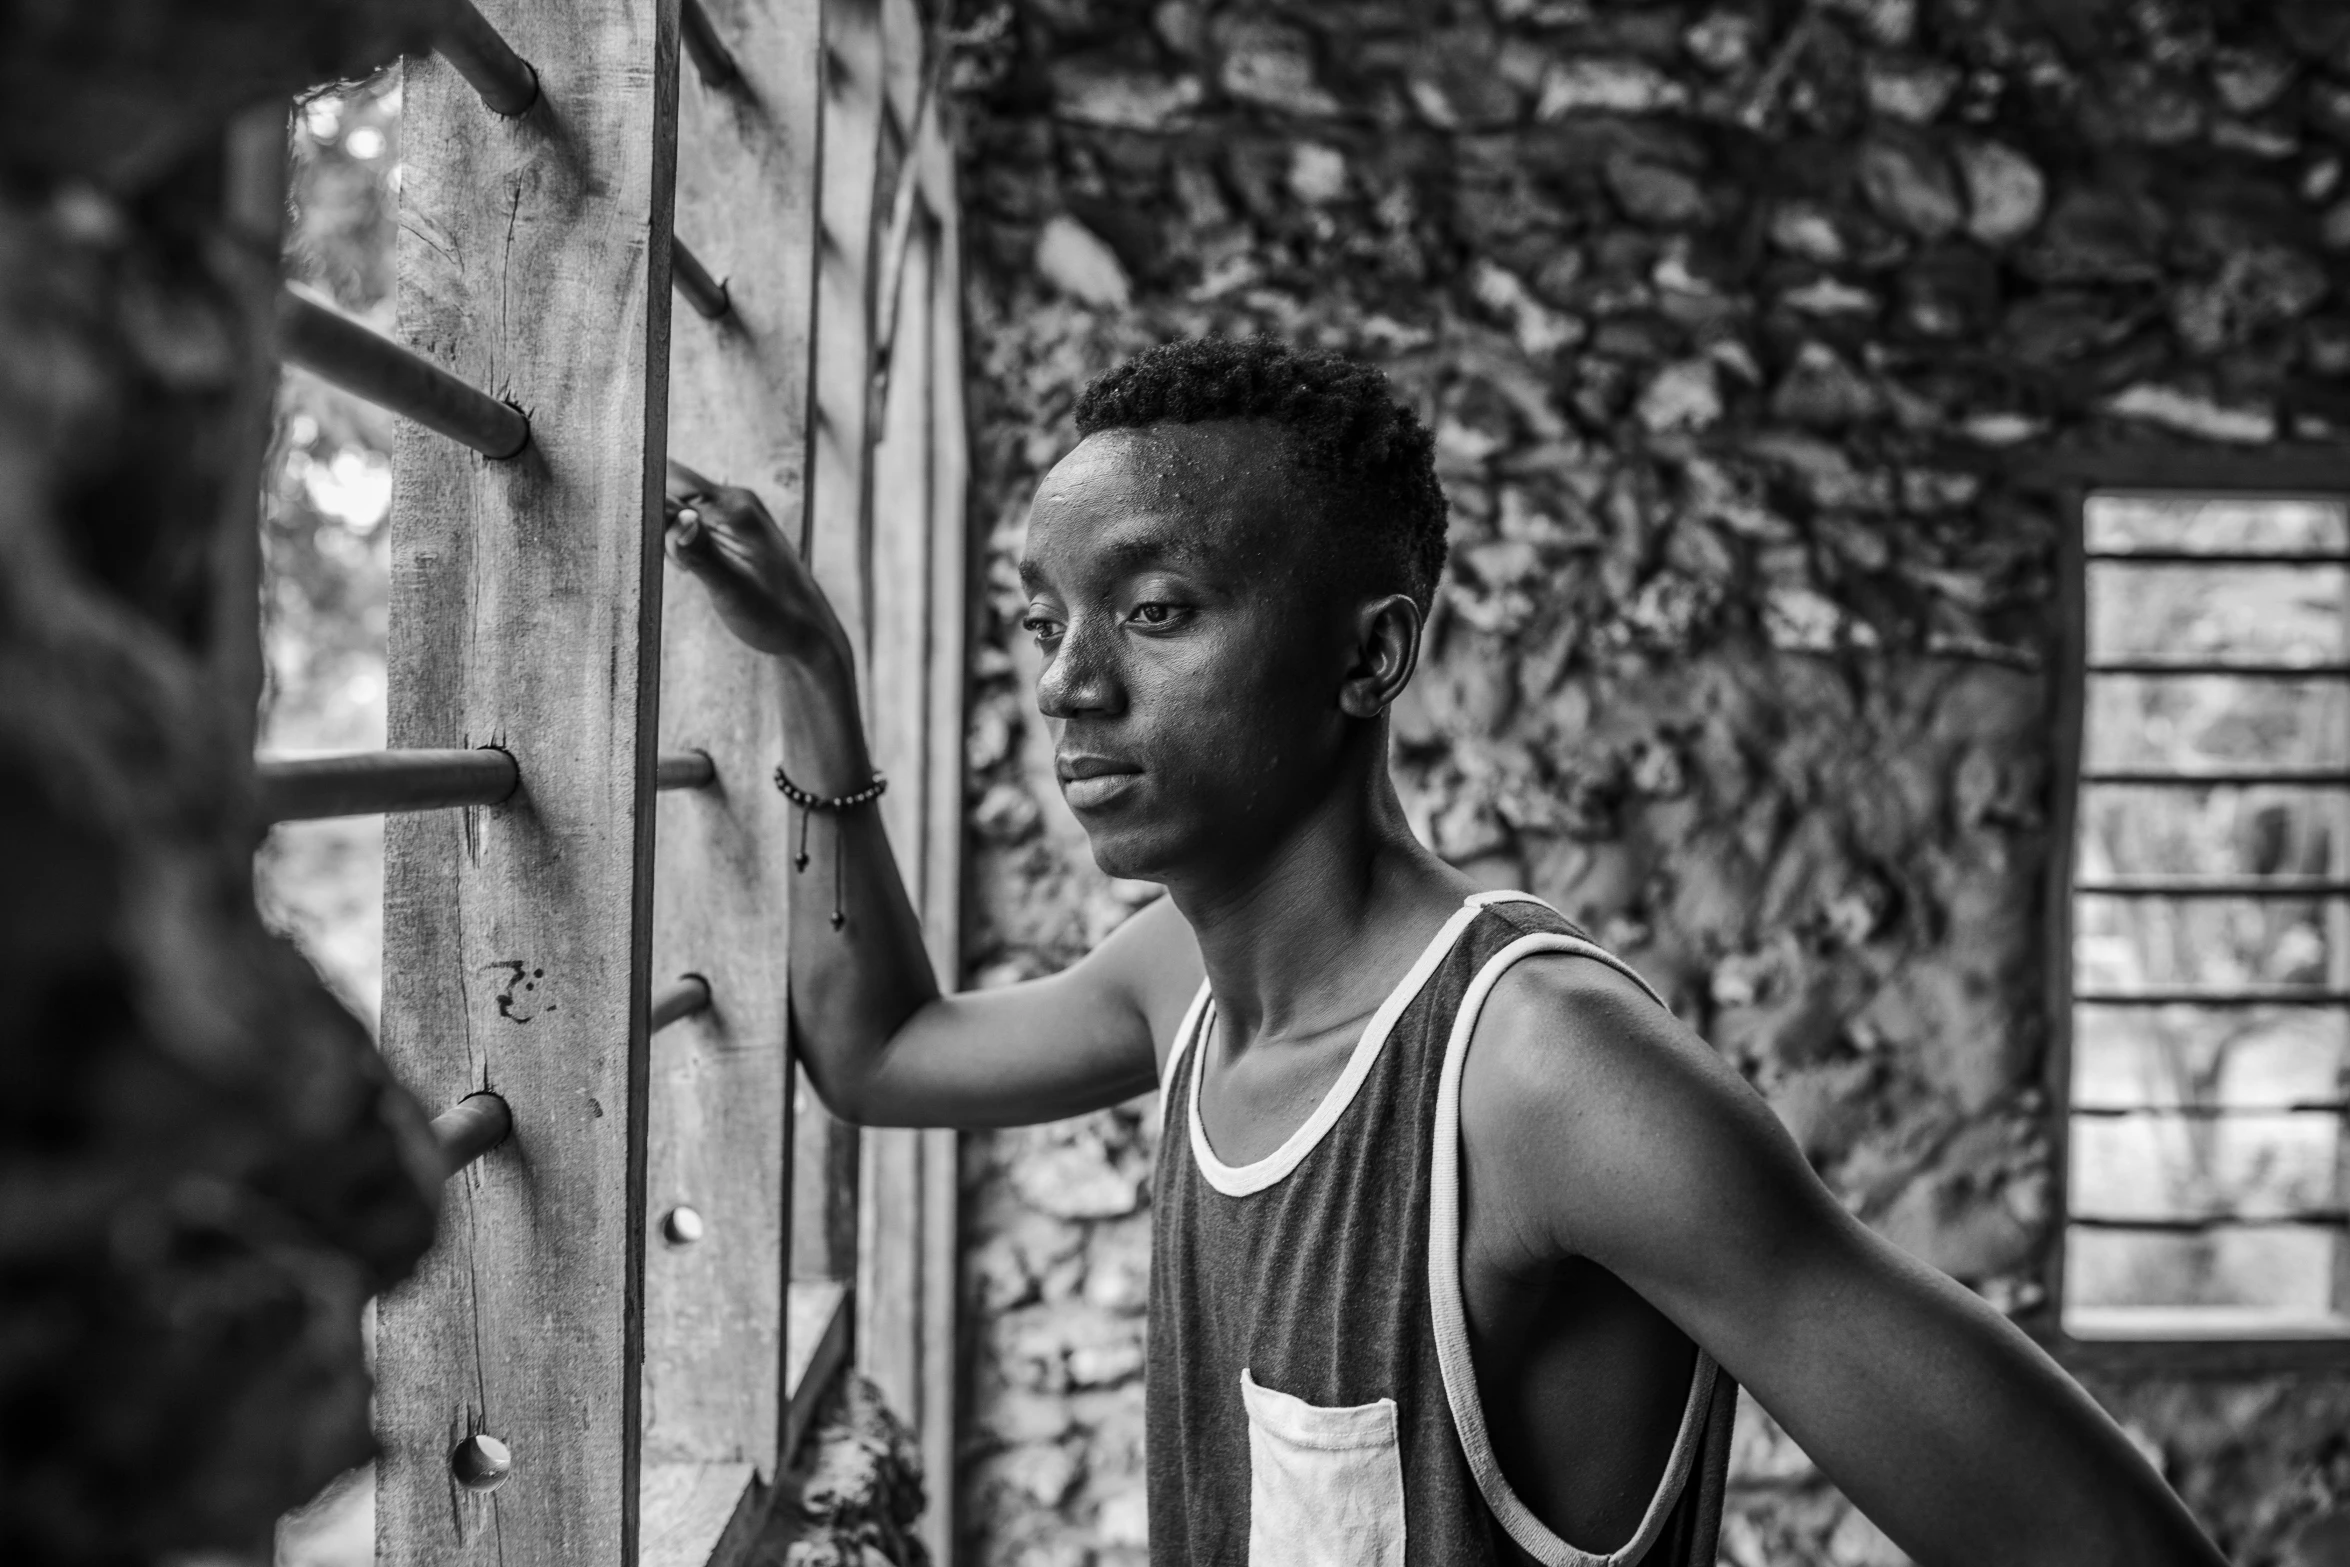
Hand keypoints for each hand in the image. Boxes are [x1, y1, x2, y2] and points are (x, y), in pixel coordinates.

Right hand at [664, 483, 845, 662]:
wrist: (808, 631)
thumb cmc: (775, 615)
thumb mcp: (730, 590)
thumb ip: (698, 553)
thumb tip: (676, 520)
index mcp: (735, 508)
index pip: (672, 475)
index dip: (646, 496)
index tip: (642, 530)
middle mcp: (735, 501)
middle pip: (670, 488)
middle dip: (656, 521)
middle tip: (677, 562)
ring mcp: (734, 513)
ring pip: (677, 506)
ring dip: (667, 536)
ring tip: (689, 570)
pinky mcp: (730, 529)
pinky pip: (691, 522)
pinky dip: (681, 544)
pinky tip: (694, 570)